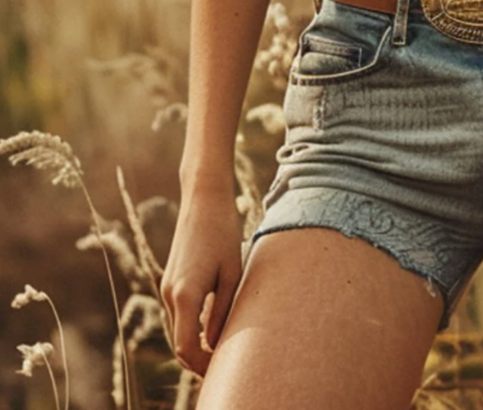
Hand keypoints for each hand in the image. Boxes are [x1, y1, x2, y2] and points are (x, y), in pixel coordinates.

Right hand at [160, 185, 244, 376]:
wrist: (203, 198)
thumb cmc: (223, 231)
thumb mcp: (231, 272)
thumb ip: (222, 310)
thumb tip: (215, 342)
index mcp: (185, 294)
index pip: (186, 348)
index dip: (203, 365)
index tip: (222, 370)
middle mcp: (169, 294)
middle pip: (179, 344)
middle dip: (198, 360)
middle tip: (224, 367)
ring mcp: (167, 286)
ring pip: (177, 330)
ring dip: (195, 345)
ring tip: (222, 350)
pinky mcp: (171, 279)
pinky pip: (177, 314)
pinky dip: (190, 328)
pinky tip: (211, 328)